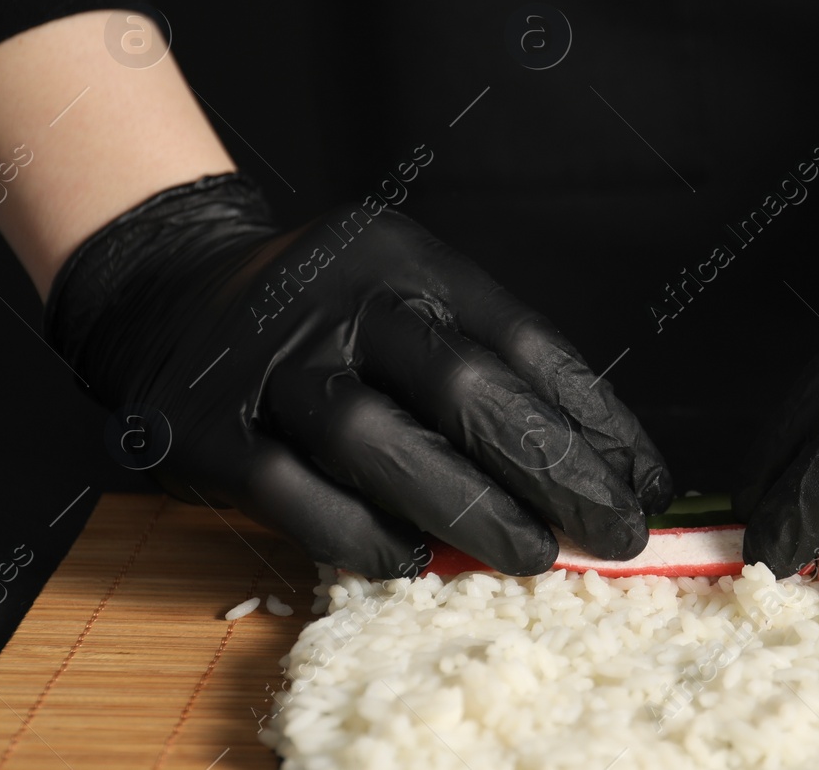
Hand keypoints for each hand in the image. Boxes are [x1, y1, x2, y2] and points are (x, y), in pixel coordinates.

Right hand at [45, 174, 671, 576]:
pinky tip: (414, 560)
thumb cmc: (327, 316)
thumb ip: (483, 363)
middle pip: (460, 383)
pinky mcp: (207, 429)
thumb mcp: (405, 295)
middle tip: (614, 527)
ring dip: (468, 508)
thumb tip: (598, 463)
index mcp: (402, 258)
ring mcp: (267, 363)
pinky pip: (294, 495)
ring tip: (534, 554)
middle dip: (552, 468)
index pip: (521, 335)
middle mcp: (335, 299)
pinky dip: (362, 535)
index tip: (645, 476)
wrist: (173, 294)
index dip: (592, 414)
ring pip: (377, 441)